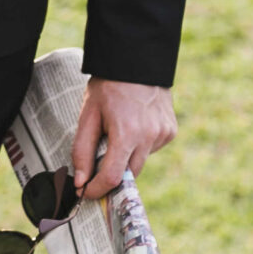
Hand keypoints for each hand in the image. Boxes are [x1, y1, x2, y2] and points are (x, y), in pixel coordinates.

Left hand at [70, 80, 175, 197]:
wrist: (136, 60)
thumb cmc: (108, 86)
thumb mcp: (88, 114)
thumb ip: (82, 150)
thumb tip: (81, 183)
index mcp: (127, 133)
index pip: (113, 177)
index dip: (97, 190)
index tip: (86, 193)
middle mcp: (150, 136)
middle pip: (129, 174)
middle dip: (112, 175)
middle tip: (97, 165)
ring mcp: (163, 134)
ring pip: (141, 162)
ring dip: (127, 158)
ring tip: (117, 132)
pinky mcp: (171, 130)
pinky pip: (152, 149)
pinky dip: (140, 146)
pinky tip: (134, 126)